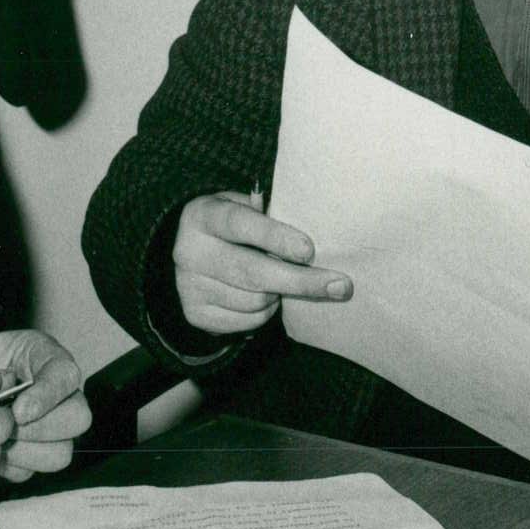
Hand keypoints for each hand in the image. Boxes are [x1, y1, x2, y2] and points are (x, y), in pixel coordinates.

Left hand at [0, 330, 91, 480]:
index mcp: (38, 354)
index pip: (65, 374)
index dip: (49, 395)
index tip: (19, 412)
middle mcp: (51, 390)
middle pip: (77, 417)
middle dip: (42, 429)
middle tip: (6, 429)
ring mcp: (45, 425)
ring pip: (61, 452)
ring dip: (27, 453)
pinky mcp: (29, 454)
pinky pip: (33, 472)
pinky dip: (11, 467)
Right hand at [173, 190, 351, 335]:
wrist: (189, 254)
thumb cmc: (231, 226)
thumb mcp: (242, 206)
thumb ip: (268, 215)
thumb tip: (314, 240)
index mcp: (202, 215)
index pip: (240, 224)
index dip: (276, 237)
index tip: (309, 251)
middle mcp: (189, 251)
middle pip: (253, 273)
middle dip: (301, 281)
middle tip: (340, 286)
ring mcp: (189, 286)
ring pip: (255, 301)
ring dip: (280, 295)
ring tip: (281, 280)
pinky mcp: (196, 314)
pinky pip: (249, 321)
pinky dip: (266, 312)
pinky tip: (263, 296)